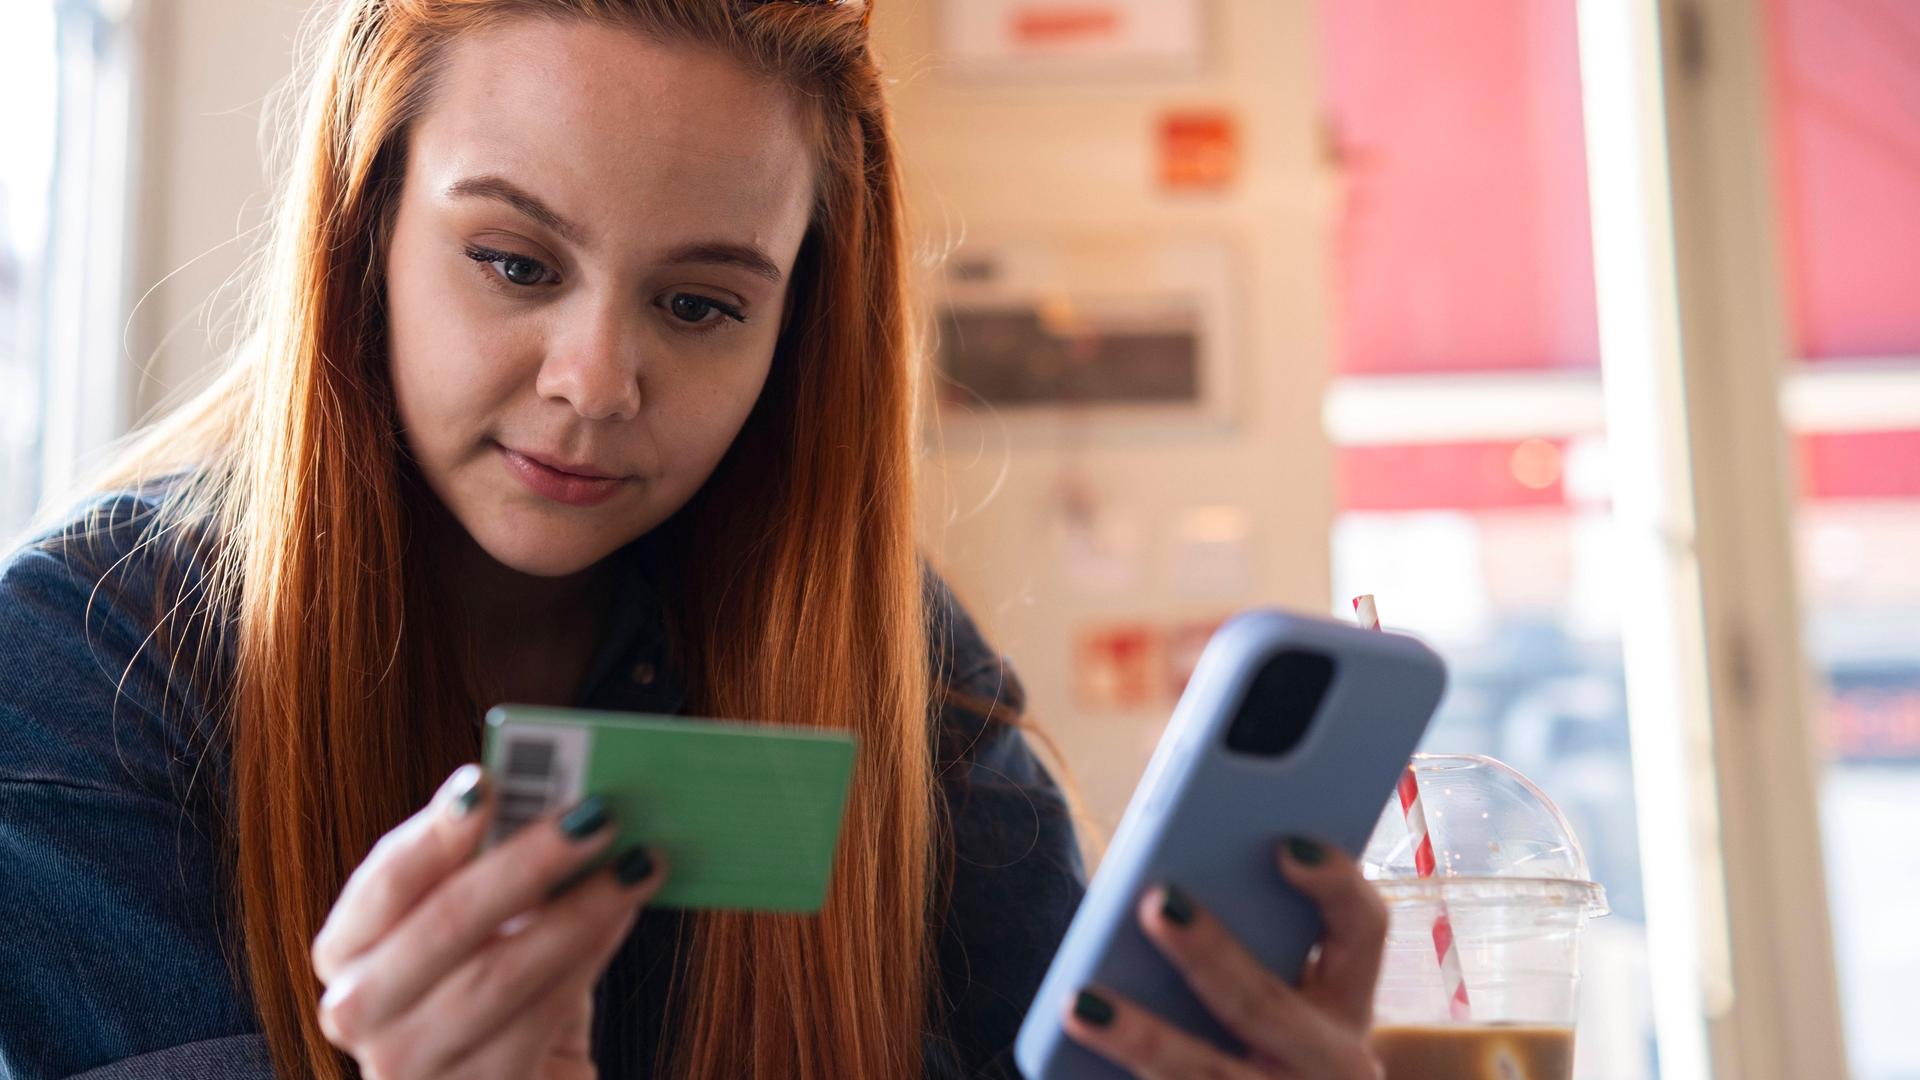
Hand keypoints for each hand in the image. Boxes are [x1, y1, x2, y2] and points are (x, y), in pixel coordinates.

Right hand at [310, 765, 668, 1078]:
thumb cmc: (494, 996)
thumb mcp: (483, 929)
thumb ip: (504, 874)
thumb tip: (571, 806)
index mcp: (348, 950)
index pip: (384, 881)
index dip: (434, 832)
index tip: (486, 780)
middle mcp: (359, 1009)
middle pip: (447, 922)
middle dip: (527, 861)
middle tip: (597, 814)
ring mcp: (410, 1064)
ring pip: (501, 973)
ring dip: (581, 909)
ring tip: (638, 863)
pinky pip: (541, 1016)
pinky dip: (589, 957)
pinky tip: (624, 915)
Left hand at [1063, 837, 1386, 1078]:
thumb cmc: (1270, 1039)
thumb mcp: (1288, 996)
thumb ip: (1251, 938)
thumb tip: (1161, 891)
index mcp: (1346, 1000)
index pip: (1364, 929)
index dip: (1335, 884)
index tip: (1288, 844)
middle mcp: (1331, 1060)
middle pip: (1266, 1004)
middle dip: (1209, 955)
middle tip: (1155, 904)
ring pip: (1209, 1074)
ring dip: (1142, 1038)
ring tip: (1079, 1004)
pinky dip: (1122, 1077)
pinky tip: (1071, 1058)